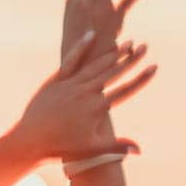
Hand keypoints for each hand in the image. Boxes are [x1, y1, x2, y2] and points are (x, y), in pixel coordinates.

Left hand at [13, 33, 156, 164]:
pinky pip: (71, 60)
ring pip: (96, 64)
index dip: (141, 78)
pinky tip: (92, 35)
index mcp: (97, 108)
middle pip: (114, 72)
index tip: (154, 67)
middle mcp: (86, 92)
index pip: (125, 90)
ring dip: (112, 53)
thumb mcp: (91, 149)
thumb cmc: (62, 148)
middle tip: (145, 47)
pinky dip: (81, 47)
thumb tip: (140, 149)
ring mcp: (71, 84)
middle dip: (131, 59)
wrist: (30, 141)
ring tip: (126, 43)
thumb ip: (117, 146)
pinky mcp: (56, 80)